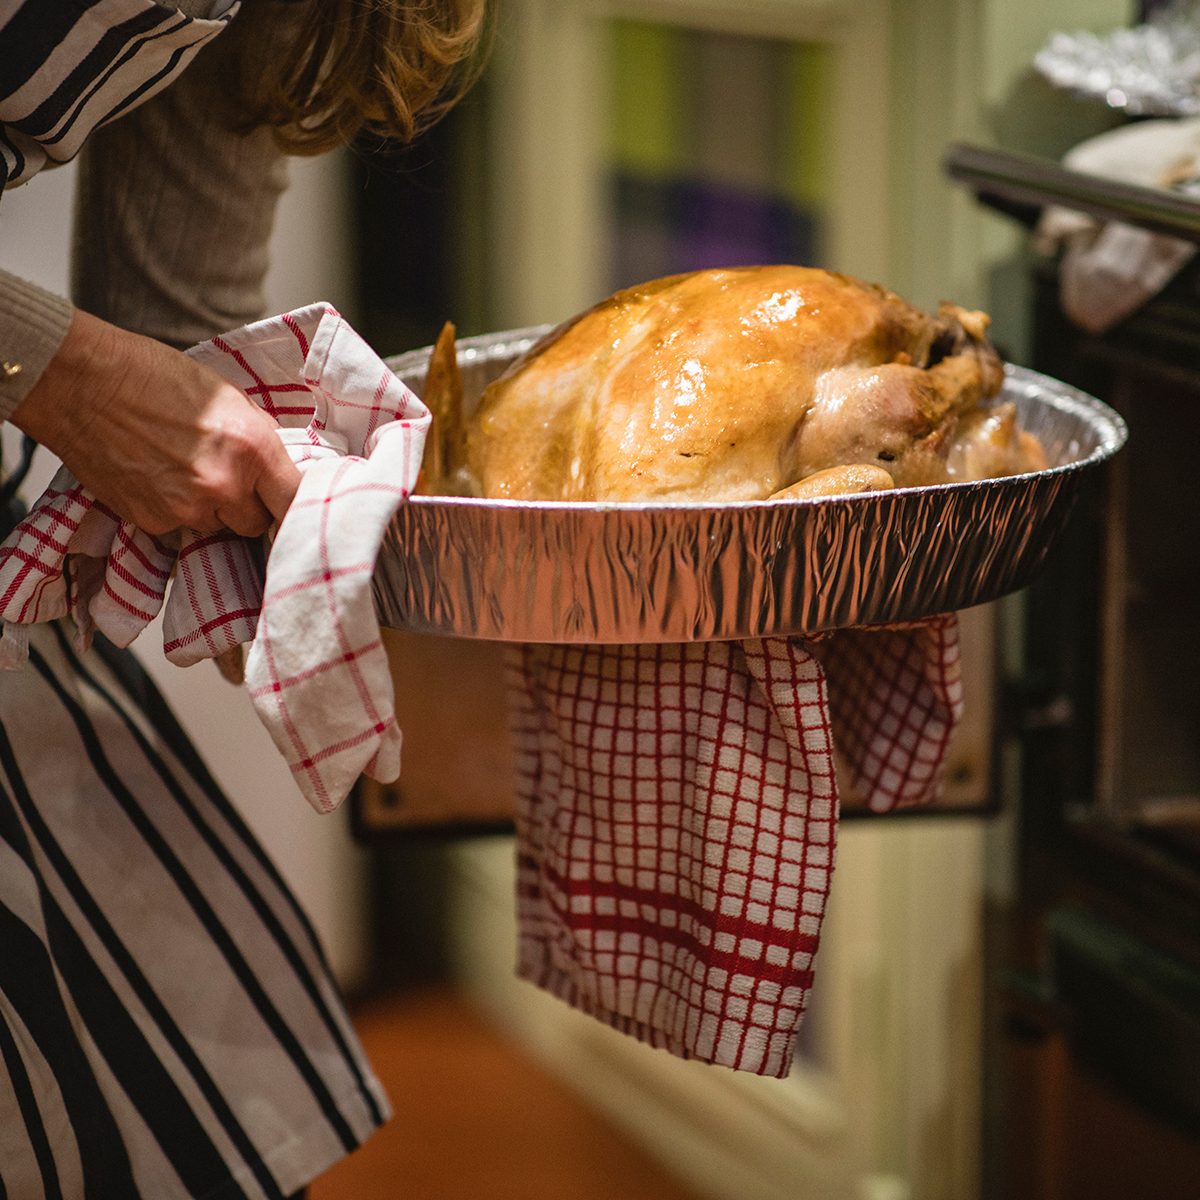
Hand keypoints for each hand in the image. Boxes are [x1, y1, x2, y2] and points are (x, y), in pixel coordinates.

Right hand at [11, 309, 299, 536]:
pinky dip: (174, 511)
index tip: (283, 501)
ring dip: (210, 509)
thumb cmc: (155, 377)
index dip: (289, 502)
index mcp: (253, 448)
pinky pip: (179, 528)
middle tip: (228, 479)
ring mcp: (187, 508)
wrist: (84, 384)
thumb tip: (278, 466)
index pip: (295, 501)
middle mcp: (225, 485)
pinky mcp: (152, 521)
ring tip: (184, 470)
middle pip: (256, 523)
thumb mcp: (228, 396)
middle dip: (248, 506)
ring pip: (217, 527)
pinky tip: (158, 478)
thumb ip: (258, 437)